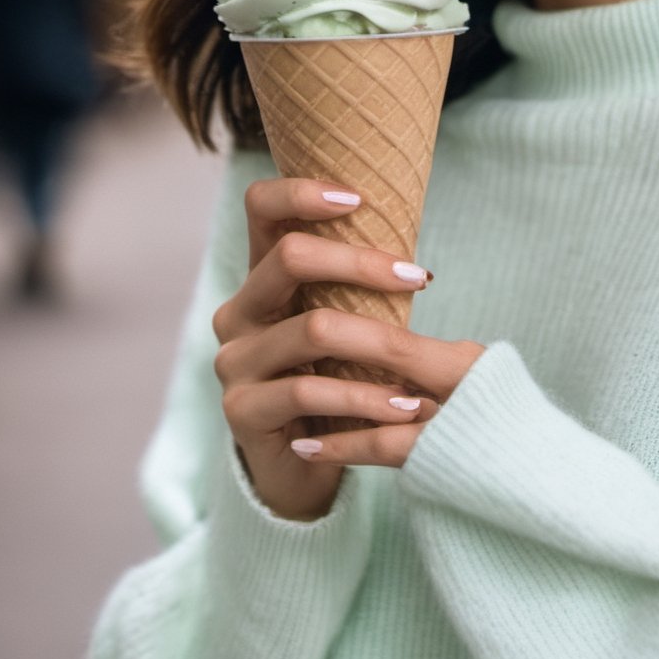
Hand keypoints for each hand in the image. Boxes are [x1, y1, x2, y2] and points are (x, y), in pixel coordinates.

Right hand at [212, 176, 485, 521]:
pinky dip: (366, 399)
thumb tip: (417, 250)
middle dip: (361, 262)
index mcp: (263, 278)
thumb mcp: (348, 324)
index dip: (302, 191)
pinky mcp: (240, 410)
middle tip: (418, 277)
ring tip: (424, 359)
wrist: (302, 466)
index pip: (261, 207)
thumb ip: (359, 285)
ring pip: (310, 328)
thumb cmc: (337, 381)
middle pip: (289, 256)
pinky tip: (405, 408)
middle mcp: (238, 311)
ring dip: (379, 342)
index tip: (358, 198)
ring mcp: (233, 360)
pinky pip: (308, 392)